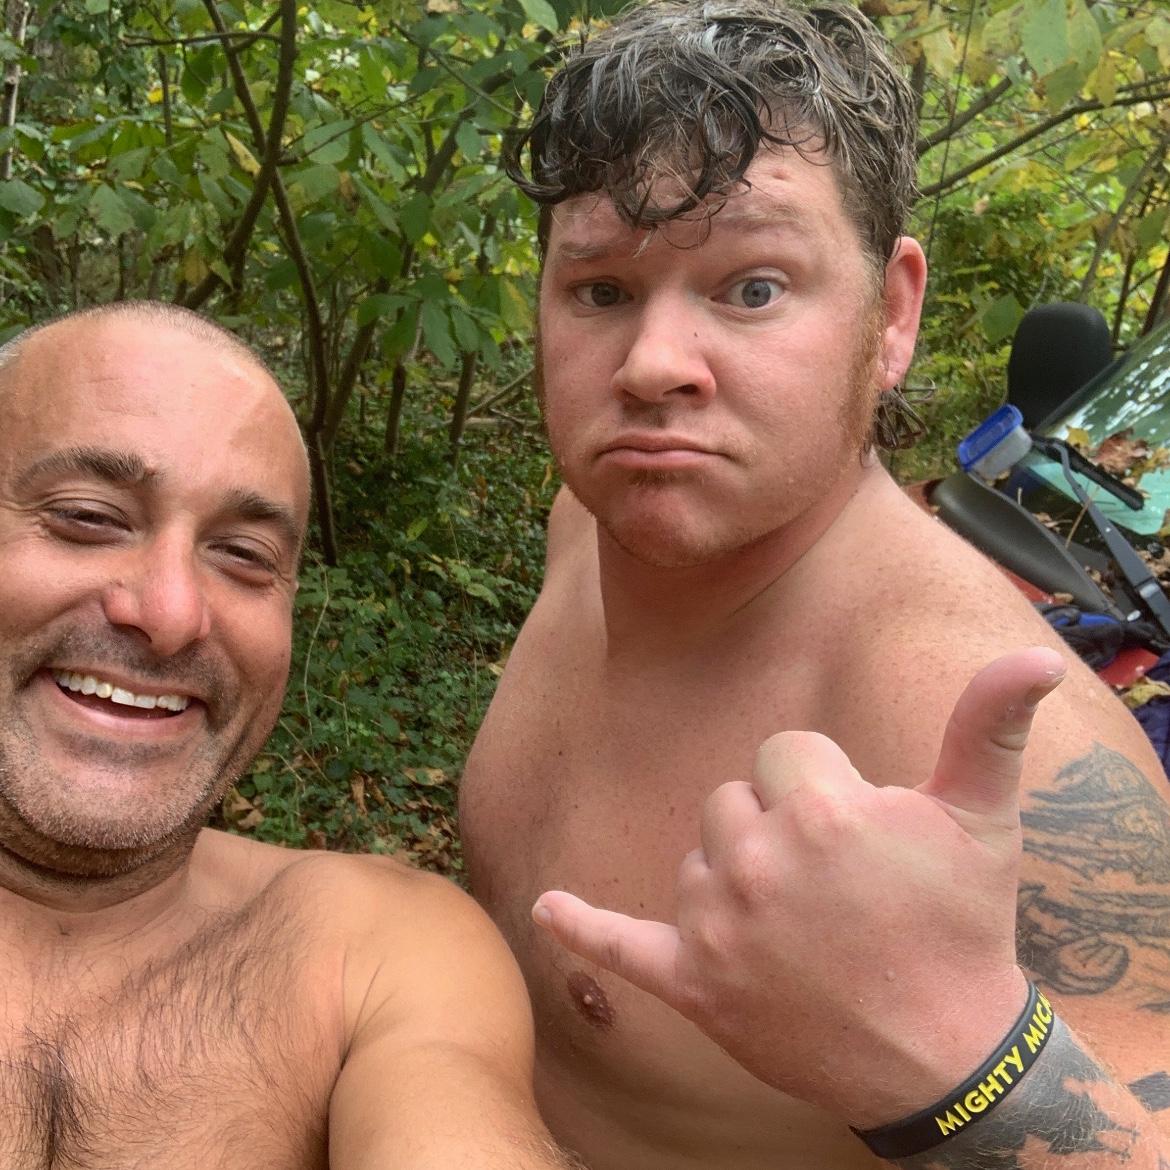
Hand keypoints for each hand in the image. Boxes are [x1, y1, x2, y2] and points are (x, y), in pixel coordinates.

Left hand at [532, 648, 1065, 1126]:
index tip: (861, 835)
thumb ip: (989, 728)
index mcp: (816, 808)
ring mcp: (715, 924)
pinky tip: (546, 912)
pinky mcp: (692, 984)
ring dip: (734, 877)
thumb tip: (1033, 653)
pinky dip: (584, 930)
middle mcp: (754, 860)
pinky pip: (620, 946)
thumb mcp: (985, 821)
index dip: (824, 786)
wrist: (944, 1055)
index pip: (783, 752)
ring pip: (697, 857)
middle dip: (775, 827)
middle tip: (831, 886)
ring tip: (797, 925)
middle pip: (732, 799)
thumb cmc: (963, 929)